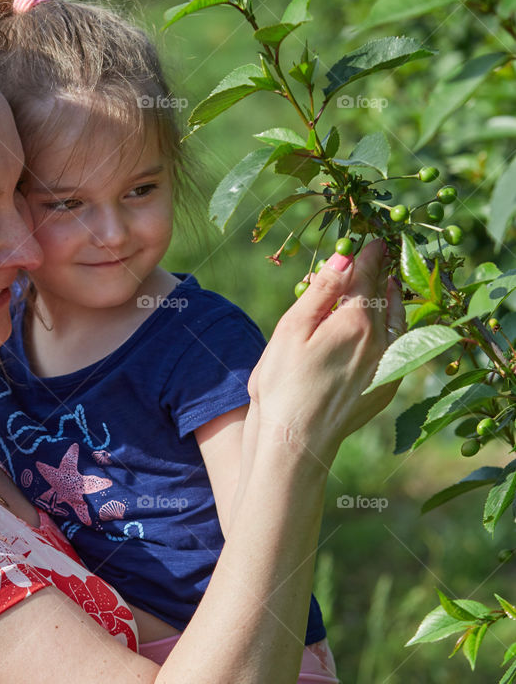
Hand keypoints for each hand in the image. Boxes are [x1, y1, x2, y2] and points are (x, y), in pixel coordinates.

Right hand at [247, 241, 404, 466]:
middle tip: (378, 257)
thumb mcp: (293, 329)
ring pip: (399, 321)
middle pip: (385, 294)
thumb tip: (347, 253)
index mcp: (356, 320)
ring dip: (393, 299)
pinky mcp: (386, 387)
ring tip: (388, 286)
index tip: (370, 239)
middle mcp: (380, 340)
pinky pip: (399, 347)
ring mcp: (387, 366)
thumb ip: (324, 289)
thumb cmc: (283, 386)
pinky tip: (387, 328)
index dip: (367, 253)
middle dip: (380, 273)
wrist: (296, 444)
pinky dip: (395, 329)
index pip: (367, 273)